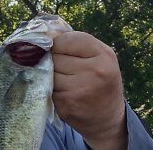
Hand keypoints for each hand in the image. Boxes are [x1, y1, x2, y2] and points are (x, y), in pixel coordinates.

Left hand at [51, 31, 126, 148]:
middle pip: (54, 56)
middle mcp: (94, 71)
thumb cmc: (100, 81)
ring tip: (62, 80)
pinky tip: (61, 92)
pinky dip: (48, 89)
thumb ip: (76, 44)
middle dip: (52, 60)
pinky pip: (46, 89)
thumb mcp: (99, 57)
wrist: (108, 119)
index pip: (66, 39)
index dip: (57, 44)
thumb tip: (44, 35)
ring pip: (47, 73)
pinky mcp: (66, 105)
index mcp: (104, 54)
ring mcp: (79, 90)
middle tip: (62, 68)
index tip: (58, 49)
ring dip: (48, 75)